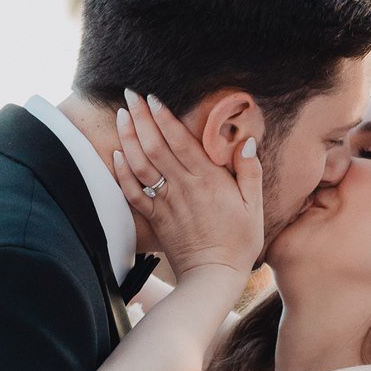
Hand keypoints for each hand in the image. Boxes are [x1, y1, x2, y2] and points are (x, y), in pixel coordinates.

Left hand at [112, 89, 263, 281]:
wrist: (213, 276)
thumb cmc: (239, 241)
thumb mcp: (254, 205)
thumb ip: (250, 171)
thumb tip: (247, 141)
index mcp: (207, 180)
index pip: (180, 141)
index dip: (164, 117)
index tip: (152, 98)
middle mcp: (182, 187)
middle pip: (155, 145)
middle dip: (141, 117)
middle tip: (130, 94)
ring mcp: (165, 202)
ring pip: (140, 164)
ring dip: (128, 138)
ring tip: (122, 115)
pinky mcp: (155, 218)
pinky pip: (133, 192)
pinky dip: (122, 172)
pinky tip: (116, 154)